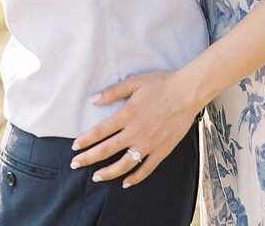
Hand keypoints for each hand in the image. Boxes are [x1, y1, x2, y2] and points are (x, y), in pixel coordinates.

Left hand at [69, 70, 200, 187]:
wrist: (189, 91)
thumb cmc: (163, 84)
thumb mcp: (135, 82)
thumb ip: (112, 92)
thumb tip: (93, 101)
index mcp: (127, 115)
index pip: (99, 132)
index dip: (84, 141)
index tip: (74, 147)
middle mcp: (135, 132)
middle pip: (106, 151)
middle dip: (87, 159)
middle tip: (75, 164)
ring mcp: (149, 143)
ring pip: (123, 164)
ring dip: (107, 173)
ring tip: (96, 176)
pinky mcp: (162, 150)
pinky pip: (146, 169)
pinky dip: (135, 178)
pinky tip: (125, 182)